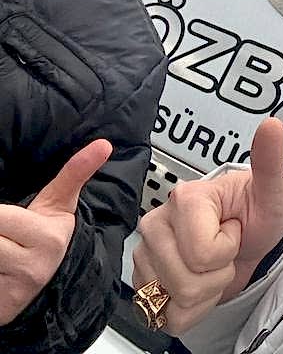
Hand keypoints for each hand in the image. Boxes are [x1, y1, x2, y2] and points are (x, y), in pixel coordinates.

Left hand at [0, 138, 112, 324]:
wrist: (47, 288)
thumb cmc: (48, 236)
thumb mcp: (61, 204)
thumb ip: (74, 173)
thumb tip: (103, 144)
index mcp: (48, 237)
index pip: (1, 217)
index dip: (1, 214)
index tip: (10, 218)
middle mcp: (32, 267)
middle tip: (9, 232)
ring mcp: (14, 290)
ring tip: (6, 245)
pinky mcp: (3, 306)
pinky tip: (1, 267)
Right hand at [133, 118, 282, 334]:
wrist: (251, 242)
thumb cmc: (258, 215)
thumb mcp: (271, 191)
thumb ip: (269, 159)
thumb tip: (272, 125)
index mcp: (185, 199)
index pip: (202, 253)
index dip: (228, 250)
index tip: (234, 230)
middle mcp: (157, 224)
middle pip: (185, 282)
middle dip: (216, 276)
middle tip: (225, 252)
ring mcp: (147, 253)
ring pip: (174, 301)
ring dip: (204, 294)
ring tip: (212, 267)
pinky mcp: (143, 280)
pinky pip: (163, 316)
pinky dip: (189, 311)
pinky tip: (199, 285)